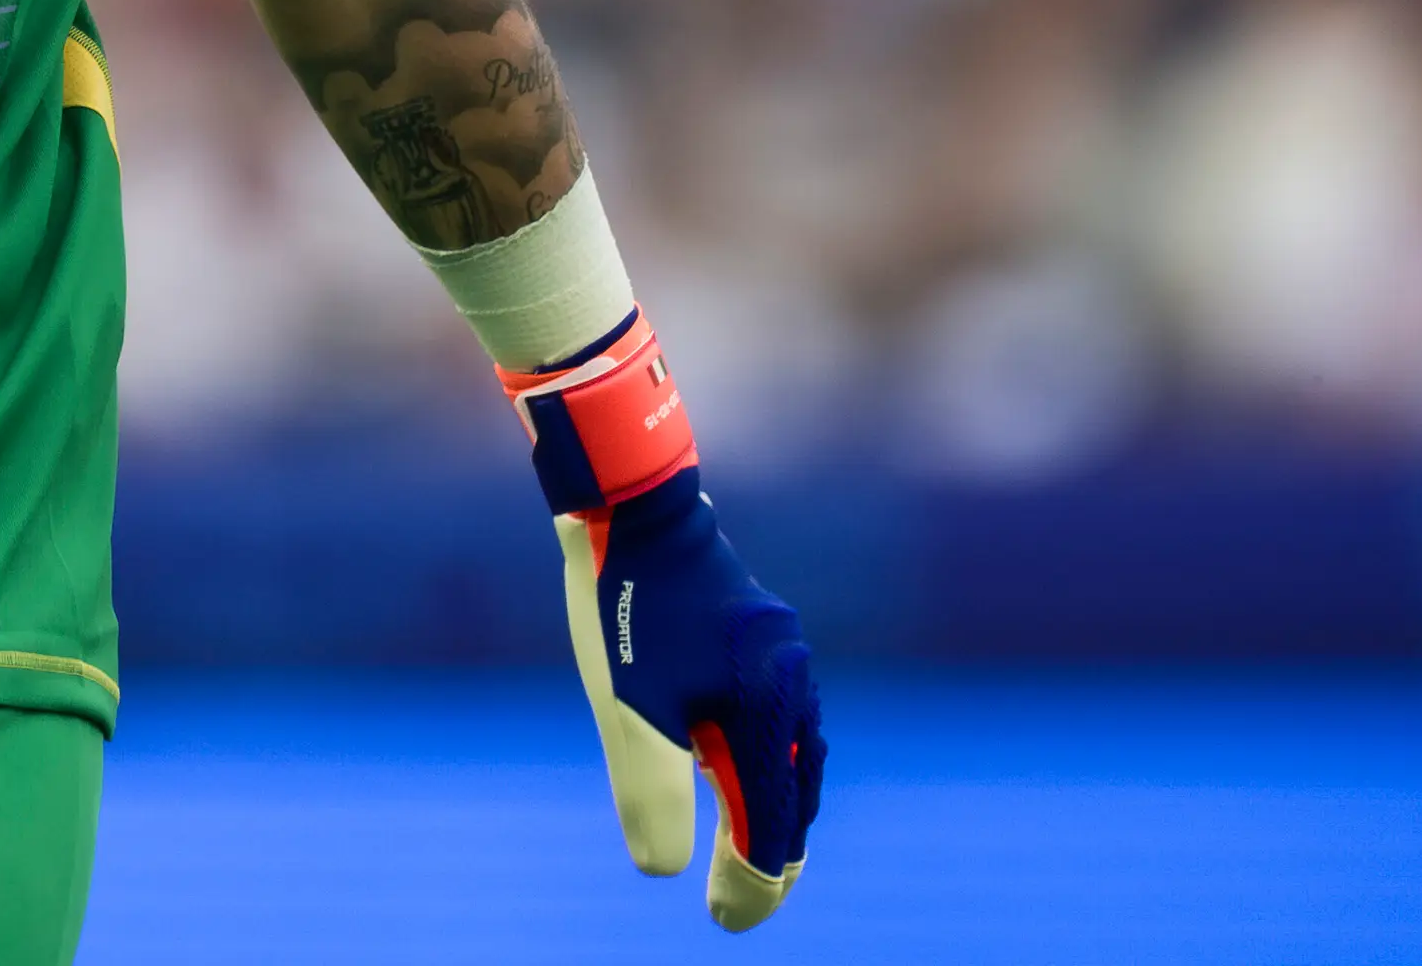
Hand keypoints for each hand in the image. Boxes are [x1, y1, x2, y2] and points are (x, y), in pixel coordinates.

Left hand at [503, 314, 824, 929]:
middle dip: (773, 850)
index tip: (729, 921)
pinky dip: (764, 754)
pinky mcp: (758, 631)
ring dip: (774, 802)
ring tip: (755, 841)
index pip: (771, 824)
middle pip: (795, 792)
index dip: (752, 881)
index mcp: (770, 710)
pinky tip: (737, 757)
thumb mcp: (629, 705)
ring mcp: (779, 653)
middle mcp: (790, 682)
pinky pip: (775, 711)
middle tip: (749, 898)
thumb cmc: (627, 604)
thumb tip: (662, 871)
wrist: (630, 501)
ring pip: (791, 750)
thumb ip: (650, 790)